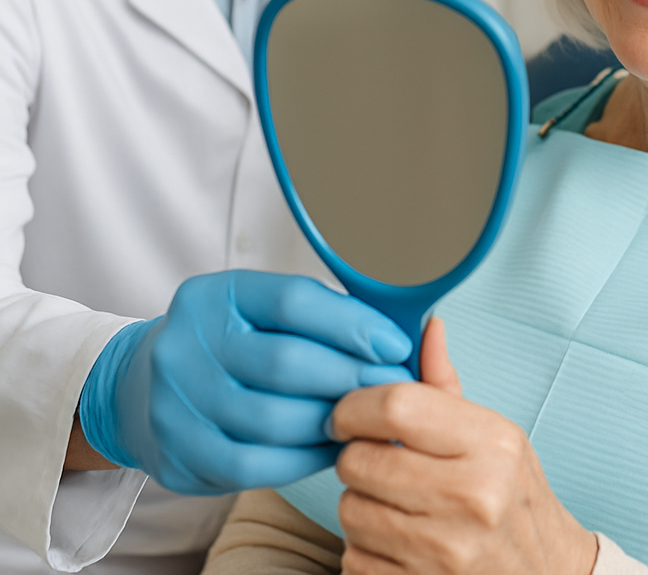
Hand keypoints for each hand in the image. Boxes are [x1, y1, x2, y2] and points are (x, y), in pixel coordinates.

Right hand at [78, 270, 412, 493]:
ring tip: (368, 417)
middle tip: (392, 385)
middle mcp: (187, 343)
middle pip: (286, 362)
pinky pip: (256, 465)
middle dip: (351, 376)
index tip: (394, 343)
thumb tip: (391, 333)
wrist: (141, 386)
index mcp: (215, 295)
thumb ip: (317, 314)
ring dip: (333, 421)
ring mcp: (176, 402)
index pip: (293, 301)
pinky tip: (333, 446)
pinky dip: (304, 458)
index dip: (352, 323)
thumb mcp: (258, 309)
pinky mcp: (178, 453)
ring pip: (275, 419)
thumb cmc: (227, 341)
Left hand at [332, 317, 598, 574]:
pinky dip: (364, 549)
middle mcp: (472, 496)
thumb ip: (447, 385)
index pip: (397, 407)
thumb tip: (428, 325)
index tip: (347, 413)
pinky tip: (397, 541)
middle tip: (376, 459)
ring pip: (350, 510)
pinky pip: (353, 558)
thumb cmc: (513, 498)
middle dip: (356, 457)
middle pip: (361, 460)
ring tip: (393, 503)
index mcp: (492, 443)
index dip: (355, 406)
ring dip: (359, 504)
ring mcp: (445, 551)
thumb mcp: (495, 436)